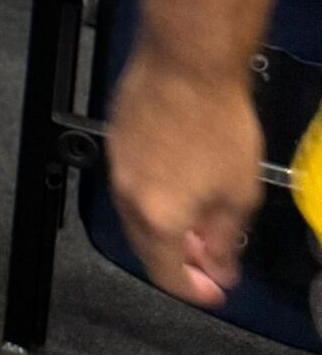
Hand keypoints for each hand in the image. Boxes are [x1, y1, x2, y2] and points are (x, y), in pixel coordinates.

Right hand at [108, 46, 258, 306]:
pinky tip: (179, 184)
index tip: (216, 289)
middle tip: (209, 260)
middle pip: (147, 247)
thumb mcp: (239, 194)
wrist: (187, 64)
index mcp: (158, 218)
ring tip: (198, 221)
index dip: (194, 290)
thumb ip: (224, 240)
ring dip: (164, 227)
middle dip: (178, 261)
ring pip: (136, 214)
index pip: (168, 275)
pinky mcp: (116, 138)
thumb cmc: (217, 123)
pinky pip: (132, 183)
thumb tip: (219, 268)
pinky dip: (154, 197)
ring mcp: (118, 165)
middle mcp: (128, 197)